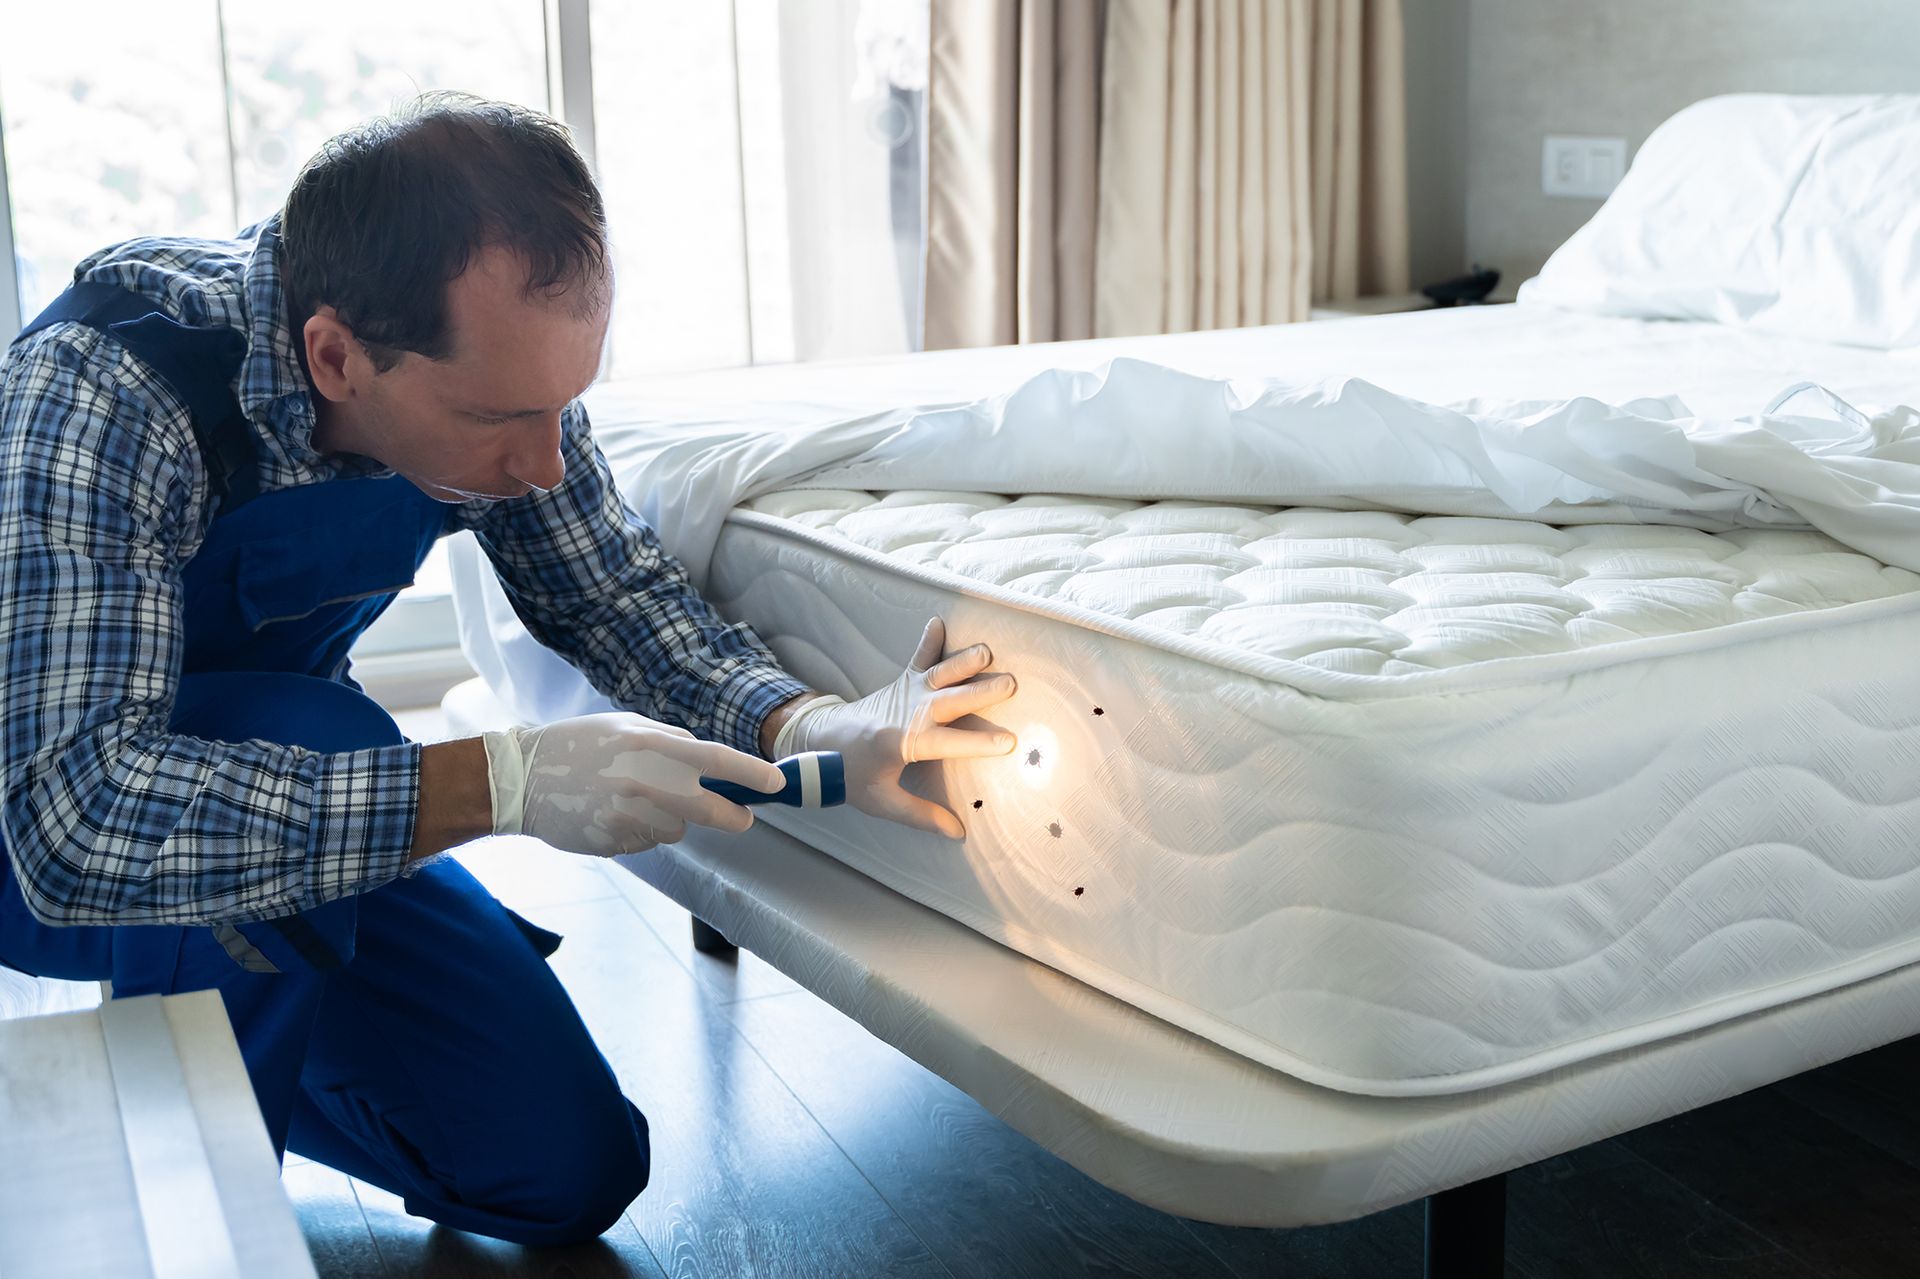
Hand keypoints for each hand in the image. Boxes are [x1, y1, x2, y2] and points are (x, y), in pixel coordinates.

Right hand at [483, 712, 785, 856]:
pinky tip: (611, 814)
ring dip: (668, 819)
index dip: (749, 773)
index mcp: (648, 745)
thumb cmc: (576, 745)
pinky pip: (646, 841)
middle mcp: (642, 782)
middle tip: (743, 818)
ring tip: (631, 800)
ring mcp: (627, 816)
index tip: (775, 783)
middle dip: (732, 816)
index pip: (713, 759)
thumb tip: (705, 758)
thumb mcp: (624, 726)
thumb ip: (667, 741)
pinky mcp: (613, 842)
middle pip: (707, 808)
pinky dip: (639, 831)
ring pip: (675, 828)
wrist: (519, 779)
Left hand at [782, 618, 1017, 838]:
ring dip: (962, 661)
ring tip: (987, 651)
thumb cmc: (852, 774)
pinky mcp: (901, 681)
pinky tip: (938, 620)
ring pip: (939, 673)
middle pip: (950, 700)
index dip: (979, 743)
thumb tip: (958, 833)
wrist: (820, 742)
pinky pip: (917, 657)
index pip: (950, 743)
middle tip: (1011, 684)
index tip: (1008, 743)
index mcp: (905, 743)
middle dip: (981, 692)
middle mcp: (908, 712)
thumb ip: (920, 816)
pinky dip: (928, 640)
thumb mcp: (882, 801)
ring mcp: (905, 692)